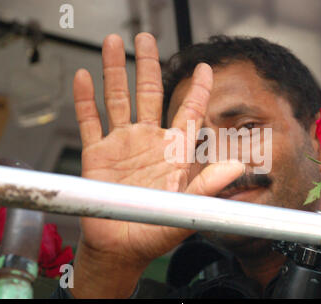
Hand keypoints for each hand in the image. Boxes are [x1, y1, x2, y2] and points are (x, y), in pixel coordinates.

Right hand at [70, 33, 243, 297]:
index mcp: (173, 153)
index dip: (197, 90)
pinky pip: (91, 121)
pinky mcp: (97, 154)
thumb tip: (235, 166)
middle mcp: (149, 142)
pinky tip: (84, 78)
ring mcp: (122, 145)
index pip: (188, 112)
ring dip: (115, 72)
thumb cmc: (154, 230)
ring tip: (113, 44)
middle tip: (145, 38)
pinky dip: (86, 99)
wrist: (120, 248)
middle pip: (150, 95)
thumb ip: (207, 187)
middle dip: (148, 65)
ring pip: (119, 100)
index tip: (204, 67)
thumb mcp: (184, 209)